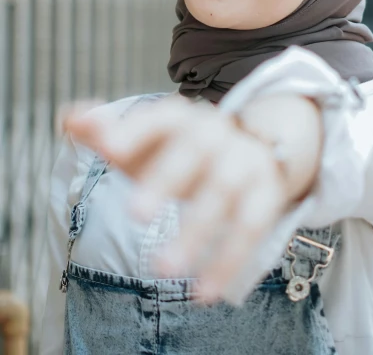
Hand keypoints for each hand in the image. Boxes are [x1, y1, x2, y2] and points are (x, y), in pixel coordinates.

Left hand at [63, 96, 290, 301]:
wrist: (255, 147)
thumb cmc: (180, 151)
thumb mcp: (144, 143)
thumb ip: (105, 132)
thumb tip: (68, 116)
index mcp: (181, 118)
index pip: (159, 117)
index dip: (135, 131)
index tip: (109, 149)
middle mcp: (216, 134)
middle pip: (193, 152)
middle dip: (166, 179)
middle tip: (135, 214)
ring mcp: (244, 161)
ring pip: (223, 191)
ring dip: (196, 230)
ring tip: (163, 269)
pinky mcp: (266, 193)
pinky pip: (252, 225)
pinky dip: (230, 259)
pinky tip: (203, 292)